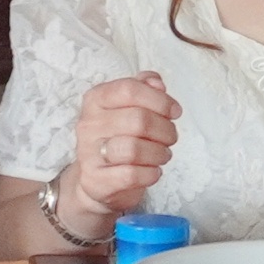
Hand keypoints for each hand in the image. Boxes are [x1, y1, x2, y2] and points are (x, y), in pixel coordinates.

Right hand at [60, 73, 176, 233]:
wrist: (97, 179)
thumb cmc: (119, 137)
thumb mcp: (129, 107)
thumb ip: (143, 88)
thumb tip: (157, 83)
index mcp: (96, 99)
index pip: (129, 90)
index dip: (160, 100)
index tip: (175, 112)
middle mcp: (88, 124)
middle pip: (138, 120)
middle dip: (165, 130)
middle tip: (171, 137)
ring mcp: (88, 153)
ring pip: (134, 149)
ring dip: (159, 153)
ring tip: (163, 154)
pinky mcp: (94, 180)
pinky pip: (131, 175)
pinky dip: (151, 173)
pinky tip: (153, 171)